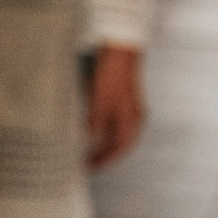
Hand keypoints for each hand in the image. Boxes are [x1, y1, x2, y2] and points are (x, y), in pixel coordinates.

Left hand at [86, 44, 144, 169]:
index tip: (89, 169)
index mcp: (131, 119)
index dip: (103, 161)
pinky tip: (90, 132)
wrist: (120, 47)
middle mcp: (132, 117)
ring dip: (101, 145)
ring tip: (86, 153)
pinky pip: (111, 123)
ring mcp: (127, 108)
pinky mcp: (120, 99)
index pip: (118, 149)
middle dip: (102, 156)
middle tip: (85, 165)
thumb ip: (96, 119)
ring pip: (114, 134)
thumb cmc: (114, 71)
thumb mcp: (102, 97)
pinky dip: (100, 131)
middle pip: (118, 144)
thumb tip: (90, 138)